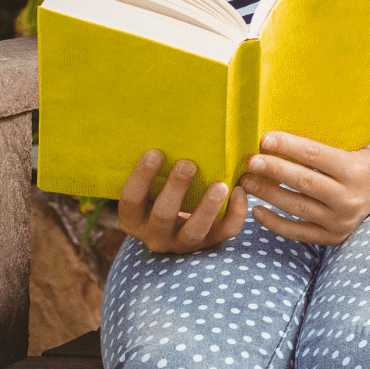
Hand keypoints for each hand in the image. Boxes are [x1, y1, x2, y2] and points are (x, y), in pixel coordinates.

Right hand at [116, 150, 248, 253]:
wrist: (184, 222)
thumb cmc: (165, 191)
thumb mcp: (153, 185)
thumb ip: (156, 168)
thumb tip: (166, 125)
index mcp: (134, 219)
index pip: (131, 200)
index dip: (141, 177)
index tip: (156, 153)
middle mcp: (156, 236)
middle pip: (163, 215)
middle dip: (176, 189)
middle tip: (187, 164)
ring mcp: (183, 243)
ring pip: (194, 231)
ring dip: (207, 207)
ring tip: (220, 184)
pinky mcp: (212, 242)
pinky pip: (225, 231)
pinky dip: (235, 212)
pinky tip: (238, 190)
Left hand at [237, 131, 369, 245]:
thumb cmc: (354, 161)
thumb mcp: (345, 150)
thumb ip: (314, 150)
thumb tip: (272, 142)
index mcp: (355, 170)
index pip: (315, 155)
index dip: (288, 146)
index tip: (264, 139)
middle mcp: (350, 197)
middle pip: (304, 182)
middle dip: (274, 170)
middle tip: (251, 161)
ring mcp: (341, 220)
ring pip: (297, 207)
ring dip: (268, 194)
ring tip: (247, 182)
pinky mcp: (333, 237)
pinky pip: (297, 232)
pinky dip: (274, 223)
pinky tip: (257, 210)